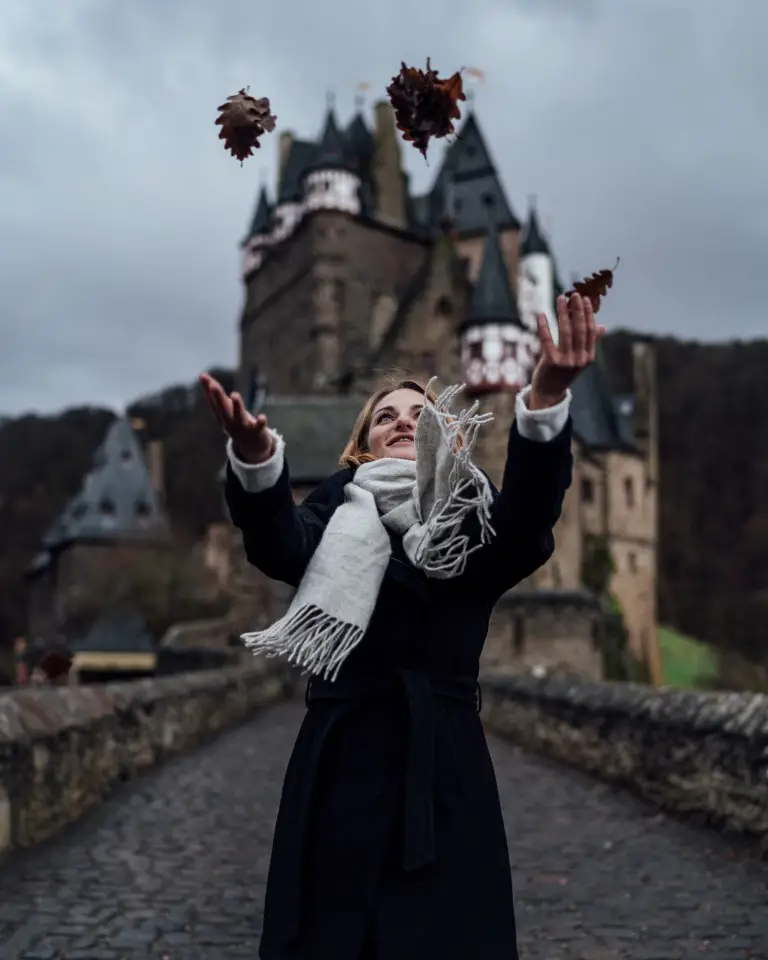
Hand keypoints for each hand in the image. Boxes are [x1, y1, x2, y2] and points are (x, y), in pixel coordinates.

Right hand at [199, 373, 274, 463]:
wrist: (251, 447)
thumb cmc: (235, 422)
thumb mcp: (224, 408)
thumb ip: (213, 393)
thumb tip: (200, 374)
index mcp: (222, 415)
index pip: (214, 401)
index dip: (209, 389)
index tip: (203, 376)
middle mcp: (230, 421)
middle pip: (223, 408)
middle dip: (218, 397)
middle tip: (213, 385)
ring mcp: (243, 427)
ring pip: (239, 416)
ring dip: (237, 406)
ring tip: (234, 394)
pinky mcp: (257, 431)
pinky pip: (259, 427)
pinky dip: (260, 423)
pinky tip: (262, 417)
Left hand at [529, 294, 605, 409]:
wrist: (549, 392)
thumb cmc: (564, 372)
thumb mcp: (579, 358)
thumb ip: (589, 342)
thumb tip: (603, 327)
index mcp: (588, 356)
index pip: (590, 330)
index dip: (588, 314)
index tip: (585, 299)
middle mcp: (579, 359)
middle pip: (579, 329)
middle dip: (577, 310)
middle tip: (574, 295)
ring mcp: (565, 361)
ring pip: (564, 332)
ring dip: (562, 313)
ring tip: (560, 298)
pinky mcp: (550, 362)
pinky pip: (547, 340)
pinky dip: (544, 326)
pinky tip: (541, 314)